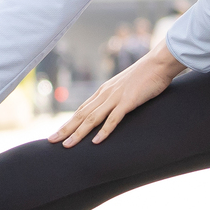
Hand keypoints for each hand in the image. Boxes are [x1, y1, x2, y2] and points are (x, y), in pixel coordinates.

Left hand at [50, 43, 186, 147]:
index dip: (68, 123)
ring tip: (68, 145)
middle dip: (65, 129)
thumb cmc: (144, 76)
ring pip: (92, 118)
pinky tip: (96, 141)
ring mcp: (115, 98)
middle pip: (81, 115)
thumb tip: (111, 109)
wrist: (158, 64)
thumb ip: (116, 98)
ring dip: (79, 133)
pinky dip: (104, 130)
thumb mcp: (125, 87)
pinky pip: (114, 118)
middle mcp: (105, 94)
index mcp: (103, 92)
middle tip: (51, 141)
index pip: (81, 110)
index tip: (57, 133)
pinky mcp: (128, 101)